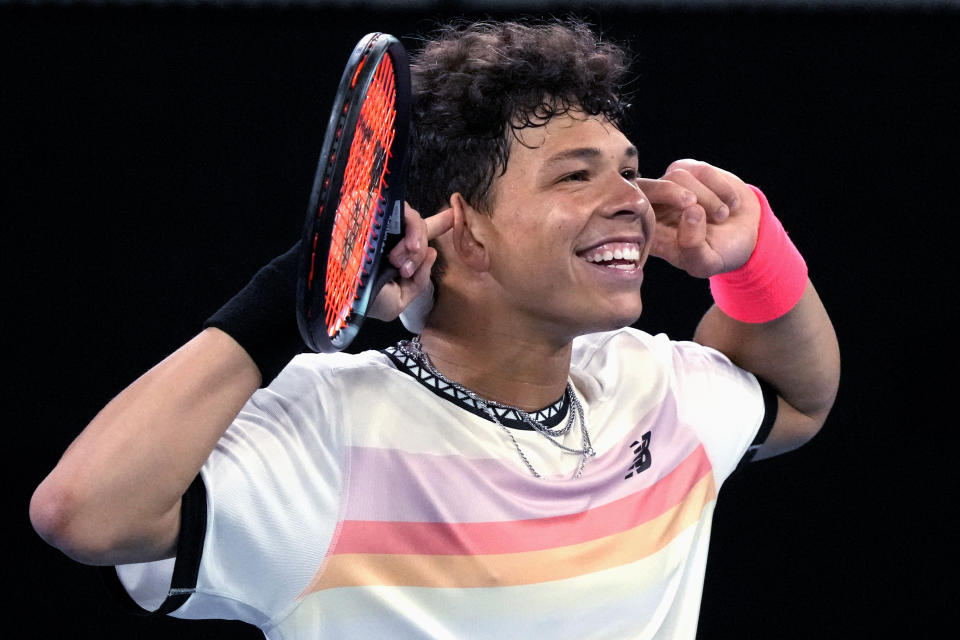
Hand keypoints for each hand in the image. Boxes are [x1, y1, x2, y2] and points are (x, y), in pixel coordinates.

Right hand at [368, 204, 453, 321]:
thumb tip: (432, 252)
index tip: (454, 214)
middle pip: (421, 226)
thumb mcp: (400, 300)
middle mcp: (390, 235)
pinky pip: (400, 210)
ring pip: (413, 218)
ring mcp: (380, 222)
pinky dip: (408, 230)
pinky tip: (400, 250)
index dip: (439, 222)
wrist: (343, 295)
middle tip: (407, 269)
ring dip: (415, 243)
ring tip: (399, 263)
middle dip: (421, 249)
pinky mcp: (371, 211)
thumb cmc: (367, 301)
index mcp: (397, 252)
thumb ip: (420, 281)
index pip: (421, 233)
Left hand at [638, 159, 760, 277]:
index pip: (630, 217)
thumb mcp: (706, 263)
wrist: (748, 235)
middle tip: (694, 205)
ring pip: (678, 176)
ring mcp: (672, 186)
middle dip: (669, 192)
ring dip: (706, 197)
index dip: (647, 214)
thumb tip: (691, 212)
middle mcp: (655, 206)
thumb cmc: (719, 252)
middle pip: (645, 187)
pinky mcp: (692, 171)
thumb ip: (692, 246)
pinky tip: (731, 204)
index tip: (677, 222)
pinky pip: (701, 170)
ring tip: (722, 216)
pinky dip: (721, 187)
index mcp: (649, 232)